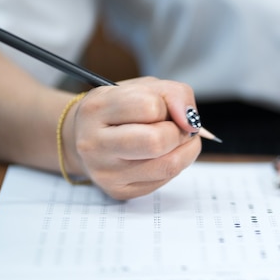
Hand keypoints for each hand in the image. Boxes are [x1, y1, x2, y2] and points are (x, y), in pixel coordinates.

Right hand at [61, 77, 201, 199]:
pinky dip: (176, 164)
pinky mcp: (120, 191)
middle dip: (179, 132)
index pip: (150, 107)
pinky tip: (164, 154)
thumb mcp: (145, 87)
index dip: (168, 107)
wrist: (88, 136)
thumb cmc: (122, 108)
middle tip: (178, 127)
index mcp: (97, 109)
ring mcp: (105, 172)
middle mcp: (94, 144)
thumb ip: (174, 94)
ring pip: (167, 165)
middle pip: (157, 142)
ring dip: (185, 150)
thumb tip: (191, 123)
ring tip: (177, 140)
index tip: (166, 108)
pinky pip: (164, 180)